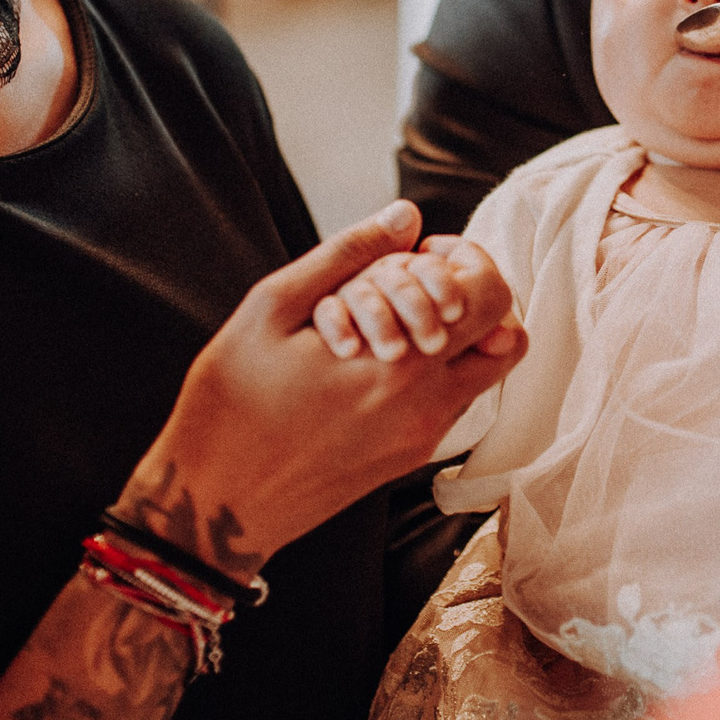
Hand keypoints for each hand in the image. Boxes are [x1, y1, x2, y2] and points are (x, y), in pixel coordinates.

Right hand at [114, 201, 524, 578]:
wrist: (216, 504)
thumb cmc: (230, 402)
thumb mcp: (273, 308)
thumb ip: (348, 255)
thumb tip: (408, 215)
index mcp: (400, 363)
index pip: (491, 298)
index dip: (467, 260)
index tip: (420, 252)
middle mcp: (427, 406)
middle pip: (503, 335)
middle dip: (469, 295)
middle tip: (413, 281)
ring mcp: (422, 439)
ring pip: (482, 372)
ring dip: (453, 336)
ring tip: (388, 319)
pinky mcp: (407, 460)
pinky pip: (450, 403)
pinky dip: (432, 371)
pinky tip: (372, 358)